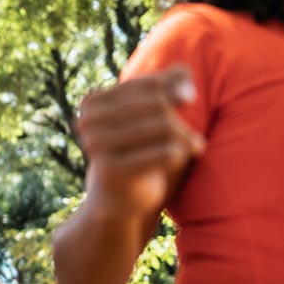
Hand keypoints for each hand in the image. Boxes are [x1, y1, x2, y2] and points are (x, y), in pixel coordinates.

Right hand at [77, 65, 205, 216]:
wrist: (117, 199)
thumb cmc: (138, 149)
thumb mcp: (151, 113)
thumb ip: (169, 85)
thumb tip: (186, 91)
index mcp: (92, 102)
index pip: (151, 84)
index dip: (177, 90)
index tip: (190, 101)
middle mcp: (88, 121)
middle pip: (159, 104)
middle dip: (181, 120)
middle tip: (193, 137)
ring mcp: (96, 145)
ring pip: (165, 126)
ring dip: (186, 138)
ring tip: (195, 146)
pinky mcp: (112, 170)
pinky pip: (167, 152)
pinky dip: (181, 154)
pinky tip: (181, 160)